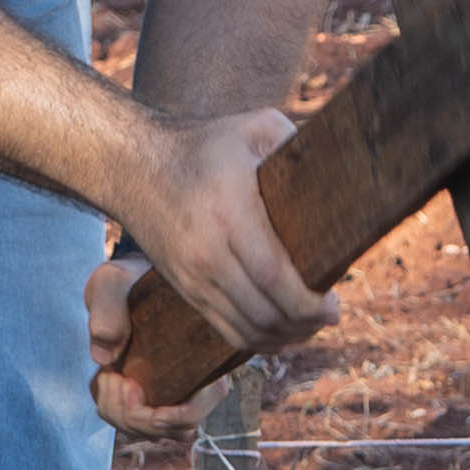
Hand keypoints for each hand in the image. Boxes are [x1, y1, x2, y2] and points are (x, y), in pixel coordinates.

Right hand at [87, 113, 330, 406]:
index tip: (333, 306)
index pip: (273, 276)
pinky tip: (277, 333)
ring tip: (308, 325)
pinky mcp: (183, 288)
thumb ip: (293, 141)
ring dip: (283, 337)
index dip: (307, 302)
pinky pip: (223, 329)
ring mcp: (191, 276)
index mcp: (229, 213)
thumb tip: (336, 166)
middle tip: (329, 315)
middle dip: (303, 323)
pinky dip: (254, 341)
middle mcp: (206, 251)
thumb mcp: (252, 128)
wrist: (132, 165)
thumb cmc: (204, 144)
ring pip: (244, 328)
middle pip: (263, 311)